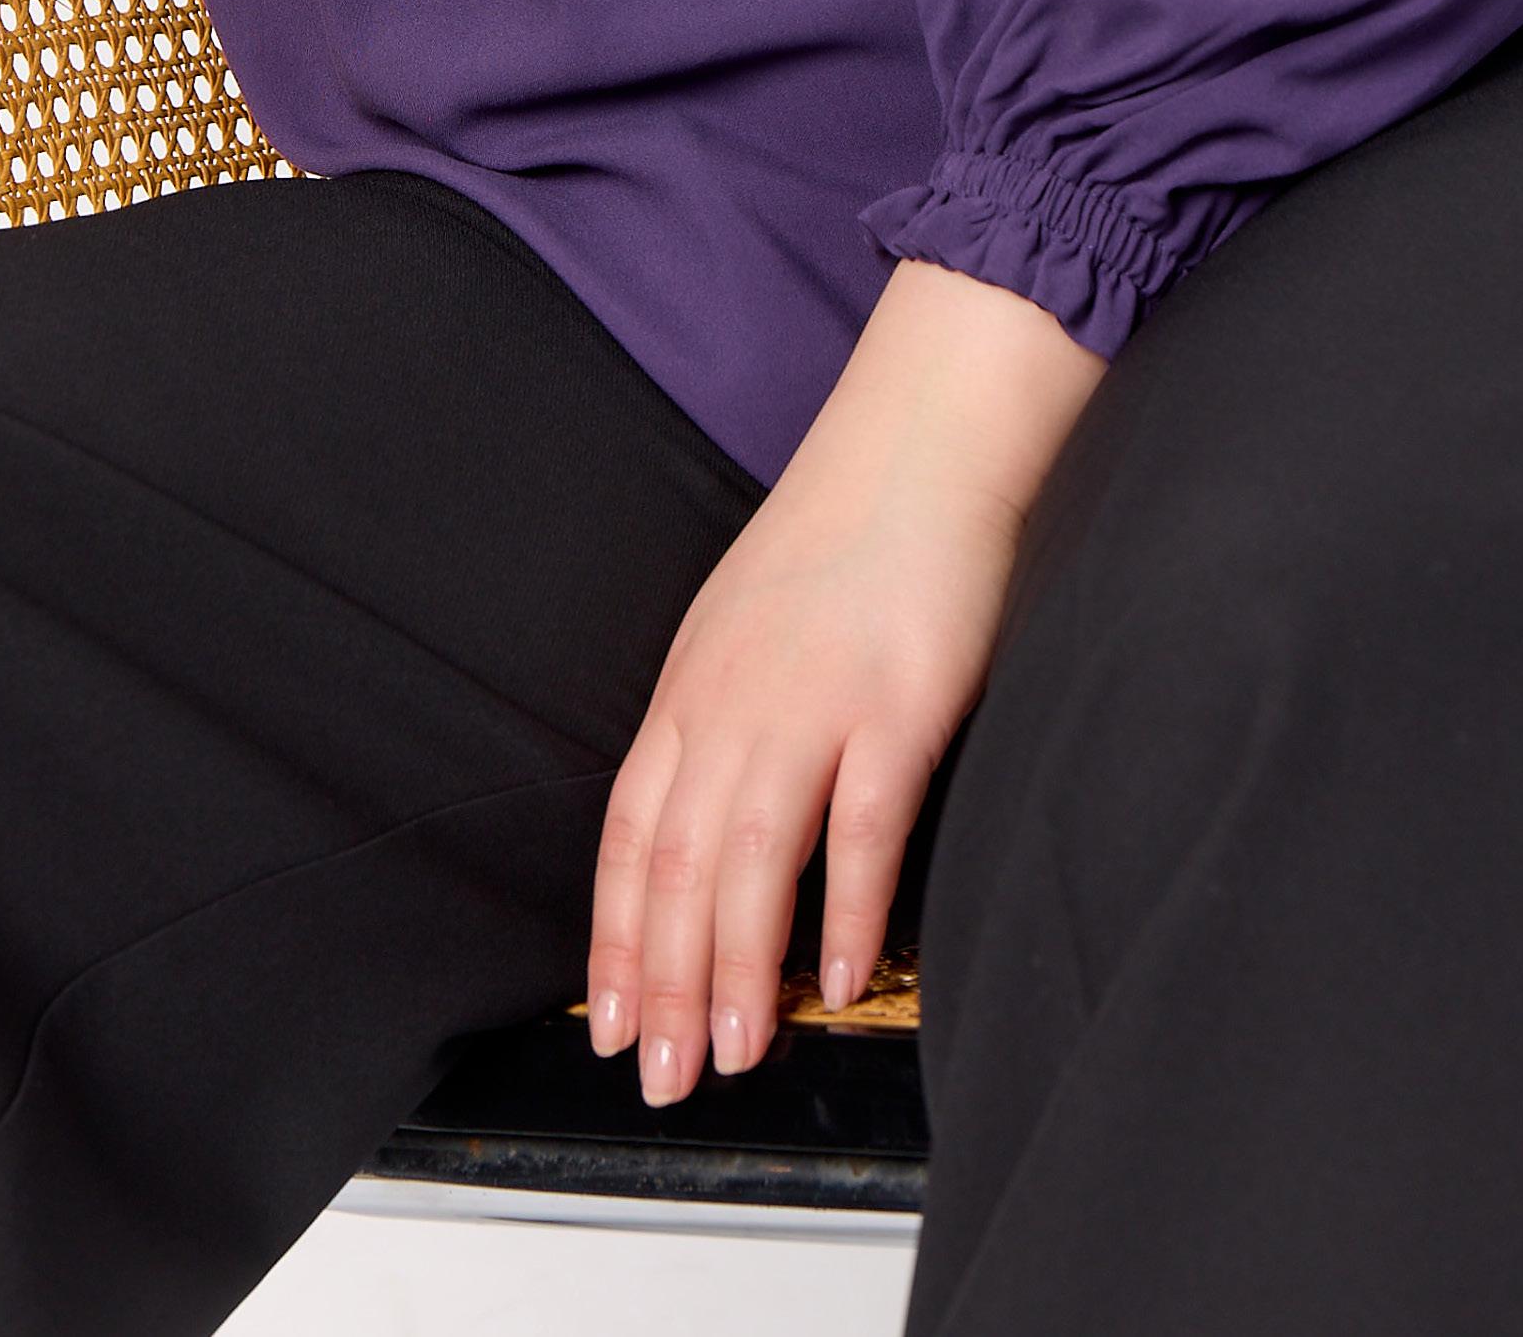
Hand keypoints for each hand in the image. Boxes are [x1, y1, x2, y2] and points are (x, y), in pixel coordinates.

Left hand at [585, 257, 1106, 1102]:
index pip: (631, 834)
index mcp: (690, 689)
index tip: (607, 1018)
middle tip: (661, 1074)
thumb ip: (718, 726)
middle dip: (662, 983)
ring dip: (739, 968)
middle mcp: (734, 702)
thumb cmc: (836, 541)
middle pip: (679, 865)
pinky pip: (862, 823)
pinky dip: (849, 907)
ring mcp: (814, 703)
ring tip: (734, 1049)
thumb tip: (702, 832)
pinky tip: (845, 972)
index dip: (615, 936)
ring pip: (752, 859)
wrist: (916, 447)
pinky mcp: (898, 703)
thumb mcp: (739, 631)